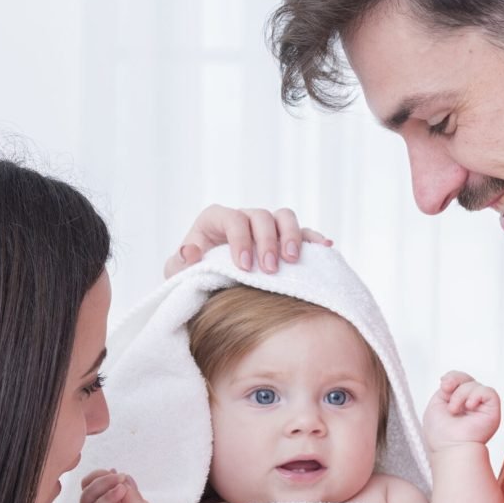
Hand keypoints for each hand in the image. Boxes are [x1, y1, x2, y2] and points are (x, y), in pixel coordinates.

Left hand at [165, 205, 332, 276]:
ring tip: (292, 261)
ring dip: (291, 236)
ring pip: (284, 216)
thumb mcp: (179, 273)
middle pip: (260, 216)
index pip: (231, 219)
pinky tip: (325, 248)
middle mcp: (243, 218)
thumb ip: (179, 263)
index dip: (240, 240)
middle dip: (267, 241)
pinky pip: (303, 231)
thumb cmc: (193, 277)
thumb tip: (189, 251)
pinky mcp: (283, 239)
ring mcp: (265, 227)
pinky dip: (314, 238)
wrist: (208, 286)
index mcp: (216, 219)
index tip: (244, 267)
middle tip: (270, 269)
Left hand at [423, 371, 500, 449]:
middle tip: (446, 389)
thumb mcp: (436, 404)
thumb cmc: (440, 434)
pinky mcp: (492, 411)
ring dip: (460, 394)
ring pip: (475, 385)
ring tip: (454, 410)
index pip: (460, 380)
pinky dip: (475, 395)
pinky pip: (488, 391)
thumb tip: (453, 381)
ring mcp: (482, 408)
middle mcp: (472, 404)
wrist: (448, 448)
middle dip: (455, 380)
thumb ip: (447, 389)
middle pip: (468, 379)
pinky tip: (468, 406)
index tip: (443, 385)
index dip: (452, 377)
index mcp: (458, 403)